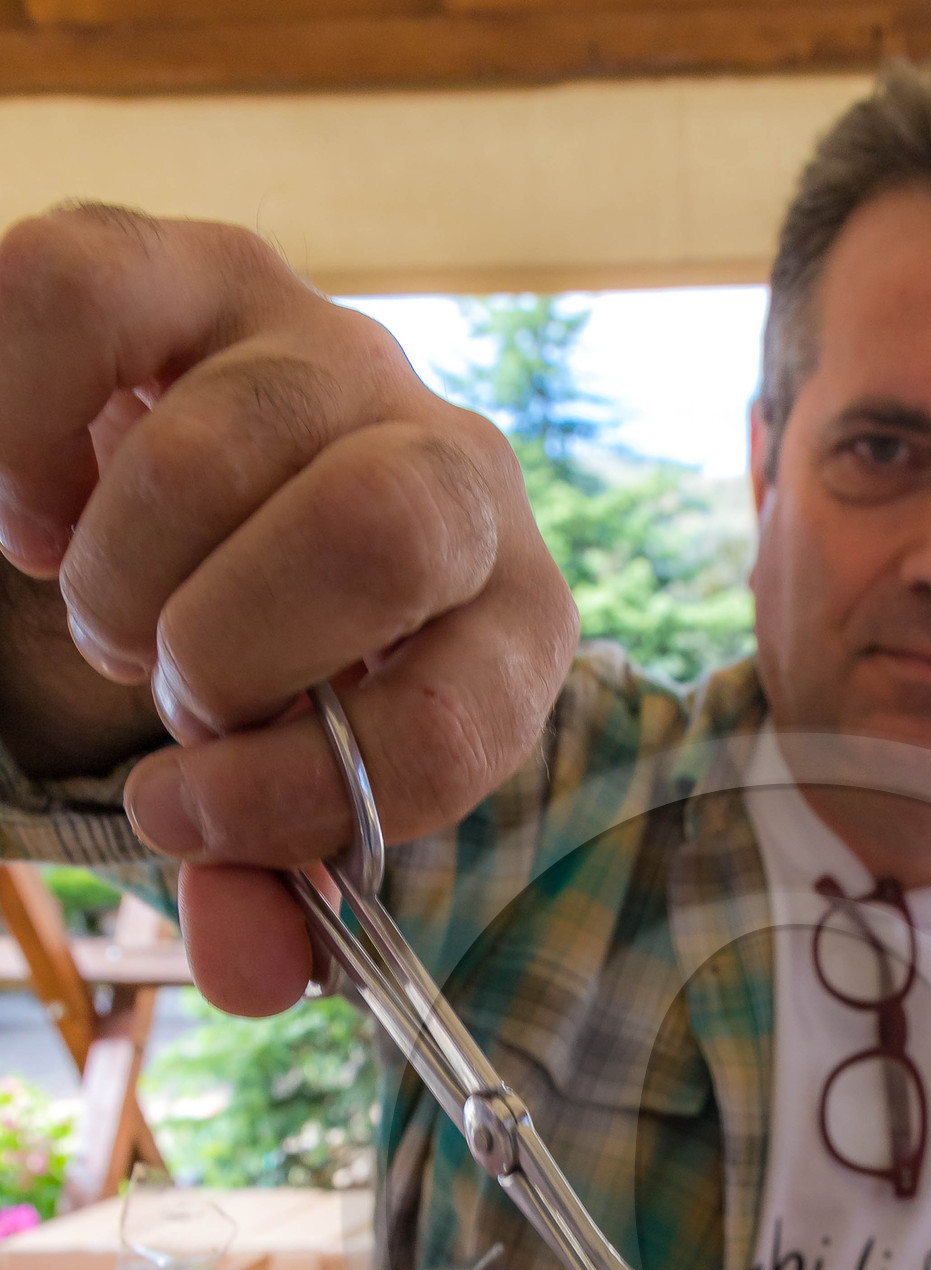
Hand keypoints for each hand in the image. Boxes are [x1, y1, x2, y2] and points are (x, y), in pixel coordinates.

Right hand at [0, 205, 578, 1012]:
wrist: (224, 508)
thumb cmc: (275, 670)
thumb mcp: (286, 788)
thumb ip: (269, 889)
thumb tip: (246, 973)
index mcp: (509, 619)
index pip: (453, 717)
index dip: (302, 793)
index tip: (183, 813)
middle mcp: (451, 465)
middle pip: (379, 534)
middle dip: (227, 656)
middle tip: (171, 692)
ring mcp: (325, 349)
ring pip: (210, 452)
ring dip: (117, 580)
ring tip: (110, 613)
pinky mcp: (190, 264)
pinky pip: (74, 307)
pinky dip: (18, 442)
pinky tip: (37, 512)